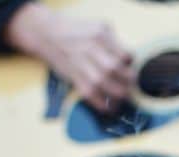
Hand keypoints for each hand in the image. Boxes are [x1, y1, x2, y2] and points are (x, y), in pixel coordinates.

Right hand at [5, 3, 133, 112]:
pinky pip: (90, 95)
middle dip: (128, 81)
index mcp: (100, 36)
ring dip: (118, 95)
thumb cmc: (77, 31)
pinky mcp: (74, 79)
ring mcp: (81, 66)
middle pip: (115, 70)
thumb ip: (114, 41)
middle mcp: (91, 50)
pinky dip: (102, 104)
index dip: (130, 64)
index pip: (124, 54)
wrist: (47, 35)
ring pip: (103, 84)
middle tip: (131, 85)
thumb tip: (128, 61)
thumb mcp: (99, 26)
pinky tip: (110, 108)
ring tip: (124, 98)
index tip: (129, 67)